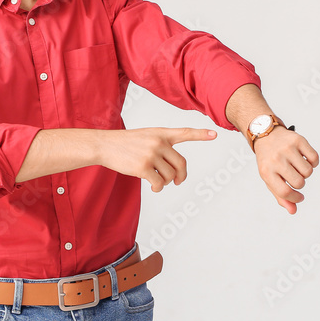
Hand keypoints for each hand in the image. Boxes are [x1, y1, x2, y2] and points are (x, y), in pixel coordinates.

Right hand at [95, 127, 216, 191]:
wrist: (105, 145)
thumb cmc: (125, 143)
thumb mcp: (146, 136)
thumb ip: (162, 146)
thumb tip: (173, 171)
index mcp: (161, 133)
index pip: (184, 132)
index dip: (201, 134)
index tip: (215, 135)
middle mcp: (159, 142)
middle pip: (181, 164)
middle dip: (180, 176)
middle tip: (177, 182)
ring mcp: (151, 154)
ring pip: (170, 176)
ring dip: (165, 182)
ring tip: (157, 181)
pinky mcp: (143, 167)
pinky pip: (158, 183)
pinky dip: (158, 188)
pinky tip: (153, 187)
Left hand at [253, 128, 318, 214]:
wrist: (266, 134)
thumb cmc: (268, 160)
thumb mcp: (269, 178)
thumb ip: (280, 196)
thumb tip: (293, 211)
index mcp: (266, 171)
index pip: (285, 192)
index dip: (295, 198)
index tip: (299, 197)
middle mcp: (276, 159)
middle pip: (299, 182)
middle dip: (300, 183)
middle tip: (294, 176)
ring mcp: (287, 149)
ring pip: (308, 172)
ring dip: (306, 172)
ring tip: (297, 166)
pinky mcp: (298, 140)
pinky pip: (314, 158)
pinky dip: (313, 162)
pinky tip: (304, 159)